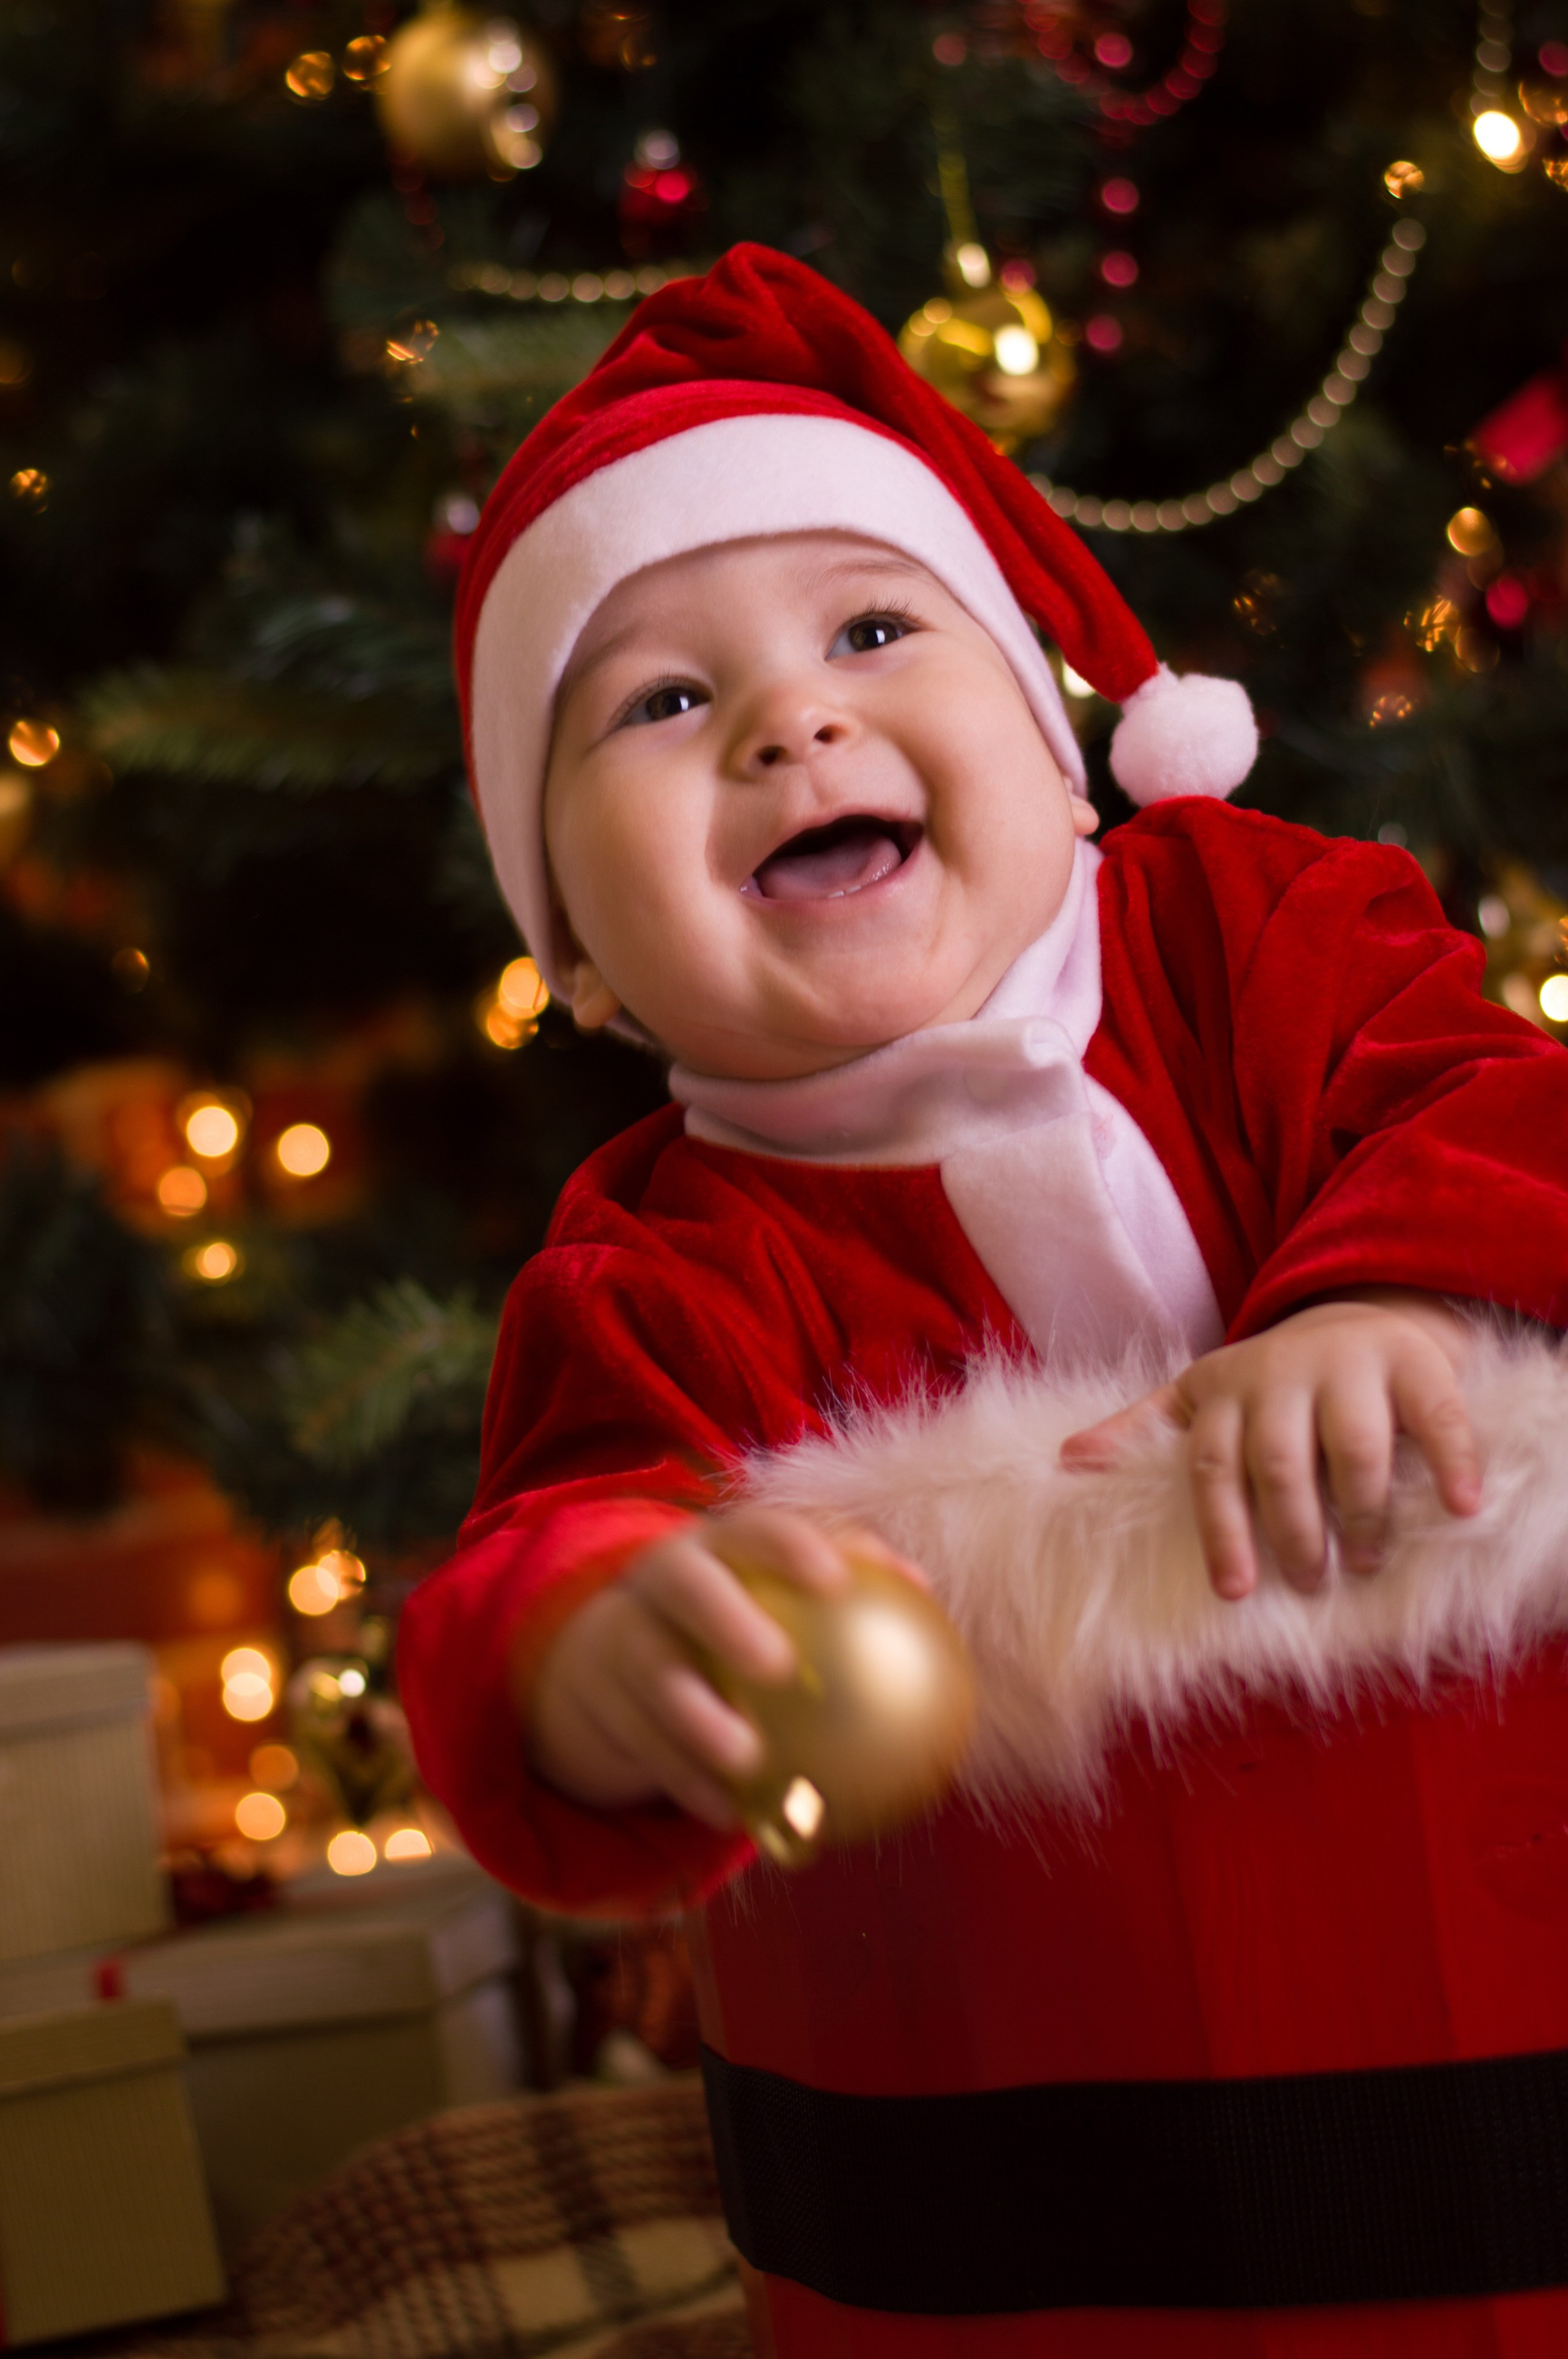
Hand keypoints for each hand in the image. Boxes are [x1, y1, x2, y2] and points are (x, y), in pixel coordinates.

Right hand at [525, 1507, 903, 1827]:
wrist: (615, 1649)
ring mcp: (623, 1637)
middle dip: (726, 1620)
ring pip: (652, 1671)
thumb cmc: (736, 1613)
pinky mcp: (599, 1698)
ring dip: (697, 1717)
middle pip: (685, 1586)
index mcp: (716, 1544)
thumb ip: (845, 1580)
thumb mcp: (772, 1586)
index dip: (791, 1547)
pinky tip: (728, 1812)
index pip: (753, 1528)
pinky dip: (683, 1776)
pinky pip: (639, 1740)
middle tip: (779, 1667)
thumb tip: (924, 1591)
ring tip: (746, 1757)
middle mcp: (662, 1579)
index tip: (836, 1582)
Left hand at [1059, 1292, 1480, 1600]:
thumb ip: (1141, 1429)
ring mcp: (1350, 1365)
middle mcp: (1283, 1374)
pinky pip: (1435, 1417)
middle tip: (1310, 1581)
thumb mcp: (1199, 1399)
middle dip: (1292, 1532)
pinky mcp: (1414, 1364)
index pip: (1212, 1467)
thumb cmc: (1269, 1385)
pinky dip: (1453, 1463)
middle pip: (1279, 1464)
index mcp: (1227, 1392)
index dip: (1222, 1531)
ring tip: (1364, 1561)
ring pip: (1352, 1447)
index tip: (1236, 1591)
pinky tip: (1461, 1507)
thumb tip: (1066, 1460)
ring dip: (1362, 1513)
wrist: (1353, 1319)